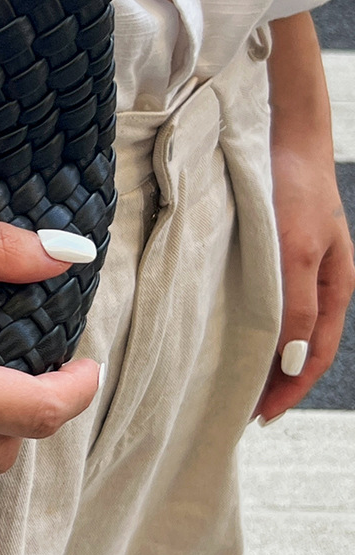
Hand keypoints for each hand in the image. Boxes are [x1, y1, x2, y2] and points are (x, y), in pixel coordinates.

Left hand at [253, 14, 354, 422]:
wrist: (284, 137)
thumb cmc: (294, 191)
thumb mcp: (295, 252)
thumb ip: (295, 305)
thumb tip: (290, 363)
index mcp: (334, 289)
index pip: (312, 357)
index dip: (288, 390)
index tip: (258, 417)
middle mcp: (315, 283)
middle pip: (295, 346)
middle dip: (271, 380)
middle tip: (236, 408)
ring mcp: (292, 267)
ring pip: (276, 325)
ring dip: (256, 355)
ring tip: (224, 379)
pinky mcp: (267, 251)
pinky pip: (259, 299)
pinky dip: (245, 323)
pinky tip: (220, 330)